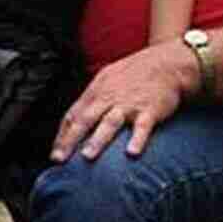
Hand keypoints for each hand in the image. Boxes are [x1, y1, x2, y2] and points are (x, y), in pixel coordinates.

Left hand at [50, 42, 195, 162]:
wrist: (167, 62)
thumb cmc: (136, 73)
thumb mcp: (109, 78)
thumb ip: (94, 98)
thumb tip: (77, 121)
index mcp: (98, 91)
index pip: (74, 115)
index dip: (62, 136)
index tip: (55, 155)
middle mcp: (110, 97)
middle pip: (85, 119)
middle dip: (70, 140)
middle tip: (59, 159)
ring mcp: (130, 104)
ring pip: (110, 122)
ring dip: (98, 140)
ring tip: (87, 156)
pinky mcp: (150, 109)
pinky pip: (142, 126)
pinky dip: (137, 139)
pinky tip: (132, 153)